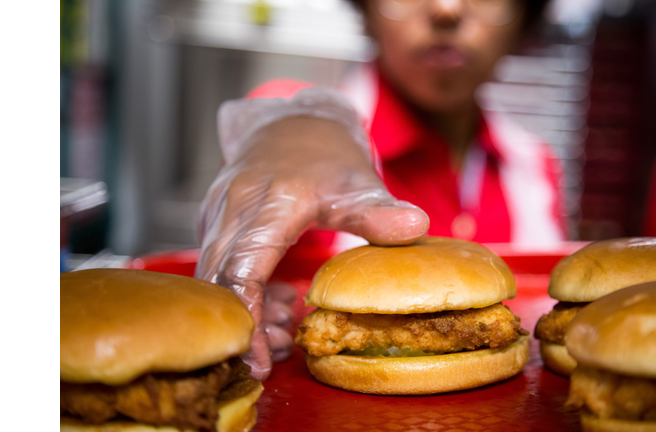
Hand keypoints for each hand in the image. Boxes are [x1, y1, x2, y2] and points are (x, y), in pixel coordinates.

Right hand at [195, 115, 428, 379]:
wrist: (291, 122)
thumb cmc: (326, 154)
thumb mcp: (358, 181)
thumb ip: (379, 211)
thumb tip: (417, 227)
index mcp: (268, 202)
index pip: (243, 270)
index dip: (250, 319)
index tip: (261, 359)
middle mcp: (232, 208)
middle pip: (221, 282)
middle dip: (246, 327)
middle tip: (278, 354)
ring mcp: (218, 214)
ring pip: (215, 277)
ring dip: (247, 312)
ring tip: (286, 330)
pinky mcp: (215, 221)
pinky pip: (220, 266)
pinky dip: (244, 292)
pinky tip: (278, 303)